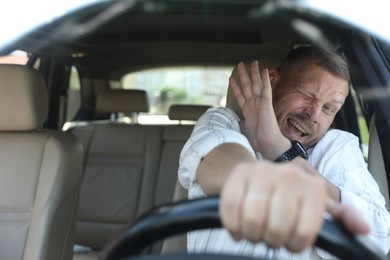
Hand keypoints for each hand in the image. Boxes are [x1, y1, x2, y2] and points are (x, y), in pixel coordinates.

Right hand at [219, 161, 369, 251]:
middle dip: (271, 240)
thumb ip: (341, 216)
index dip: (293, 245)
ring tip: (256, 231)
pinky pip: (231, 210)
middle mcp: (287, 175)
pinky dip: (233, 226)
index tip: (291, 241)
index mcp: (311, 186)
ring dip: (252, 234)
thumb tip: (364, 229)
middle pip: (276, 227)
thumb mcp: (316, 204)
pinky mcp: (238, 175)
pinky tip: (239, 229)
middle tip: (271, 236)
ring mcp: (261, 172)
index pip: (303, 233)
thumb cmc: (290, 195)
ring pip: (253, 219)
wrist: (259, 172)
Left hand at [229, 61, 289, 159]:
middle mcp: (254, 104)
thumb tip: (239, 121)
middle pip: (247, 86)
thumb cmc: (258, 139)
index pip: (240, 94)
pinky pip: (266, 88)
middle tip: (240, 64)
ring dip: (253, 73)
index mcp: (248, 109)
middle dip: (243, 75)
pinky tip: (264, 70)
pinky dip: (265, 79)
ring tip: (251, 63)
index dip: (235, 86)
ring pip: (255, 84)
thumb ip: (242, 123)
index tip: (231, 78)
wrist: (266, 142)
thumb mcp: (246, 129)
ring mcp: (260, 102)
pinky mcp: (266, 103)